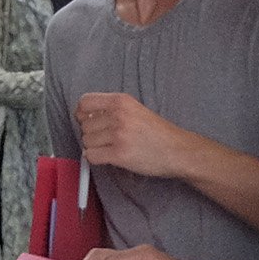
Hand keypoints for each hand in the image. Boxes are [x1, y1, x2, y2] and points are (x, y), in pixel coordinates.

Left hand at [76, 92, 191, 178]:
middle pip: (84, 125)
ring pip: (86, 141)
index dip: (82, 114)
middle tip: (106, 139)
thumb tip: (85, 116)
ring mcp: (118, 135)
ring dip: (94, 147)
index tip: (87, 121)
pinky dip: (96, 159)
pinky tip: (108, 157)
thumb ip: (112, 109)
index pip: (84, 102)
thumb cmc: (157, 133)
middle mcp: (118, 115)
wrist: (177, 150)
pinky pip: (91, 156)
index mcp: (121, 101)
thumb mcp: (135, 109)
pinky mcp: (119, 154)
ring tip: (111, 147)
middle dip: (91, 134)